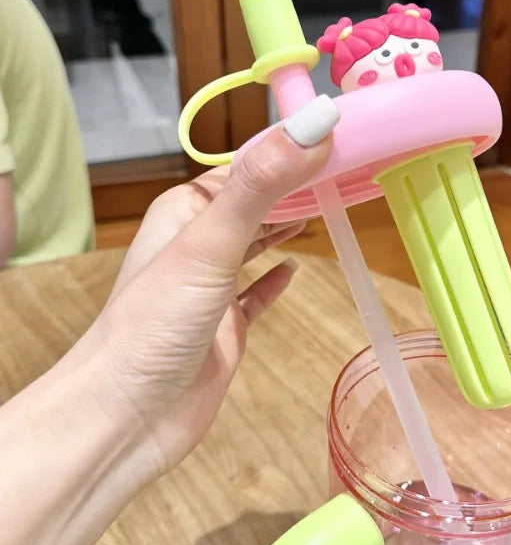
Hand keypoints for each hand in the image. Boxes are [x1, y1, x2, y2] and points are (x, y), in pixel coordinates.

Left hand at [82, 98, 336, 478]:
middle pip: (256, 203)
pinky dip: (275, 281)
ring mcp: (211, 290)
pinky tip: (293, 270)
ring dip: (288, 226)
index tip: (341, 137)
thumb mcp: (209, 245)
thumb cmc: (154, 326)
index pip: (247, 167)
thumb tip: (315, 126)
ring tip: (329, 208)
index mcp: (187, 212)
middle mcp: (198, 246)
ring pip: (256, 245)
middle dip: (297, 188)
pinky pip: (255, 295)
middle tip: (350, 173)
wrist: (127, 418)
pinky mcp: (224, 329)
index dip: (291, 151)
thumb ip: (260, 187)